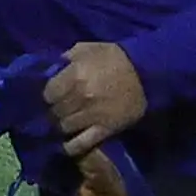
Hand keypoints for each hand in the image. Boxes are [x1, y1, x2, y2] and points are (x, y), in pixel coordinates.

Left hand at [43, 37, 148, 154]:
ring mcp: (93, 115)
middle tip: (57, 110)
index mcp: (75, 75)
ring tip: (64, 122)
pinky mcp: (105, 129)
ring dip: (62, 126)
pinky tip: (66, 145)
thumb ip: (65, 58)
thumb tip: (48, 69)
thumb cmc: (114, 58)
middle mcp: (81, 96)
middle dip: (54, 111)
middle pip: (54, 111)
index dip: (48, 96)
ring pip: (64, 127)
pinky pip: (81, 144)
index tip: (51, 96)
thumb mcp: (87, 49)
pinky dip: (70, 147)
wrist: (147, 74)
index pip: (47, 94)